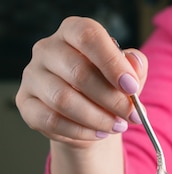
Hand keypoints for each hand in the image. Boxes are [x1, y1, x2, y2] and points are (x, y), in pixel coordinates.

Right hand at [16, 16, 147, 146]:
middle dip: (112, 99)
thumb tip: (135, 63)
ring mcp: (32, 75)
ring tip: (118, 126)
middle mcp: (47, 49)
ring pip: (63, 99)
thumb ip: (135, 67)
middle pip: (78, 72)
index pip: (88, 36)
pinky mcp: (26, 103)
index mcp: (73, 32)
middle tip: (132, 116)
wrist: (88, 116)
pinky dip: (81, 131)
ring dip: (97, 118)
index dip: (112, 63)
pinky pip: (51, 120)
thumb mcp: (128, 75)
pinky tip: (98, 133)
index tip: (132, 88)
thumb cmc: (108, 87)